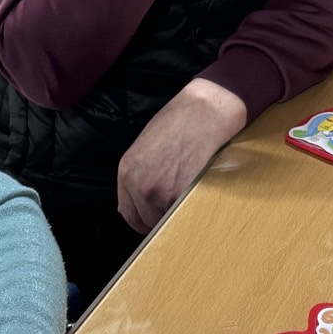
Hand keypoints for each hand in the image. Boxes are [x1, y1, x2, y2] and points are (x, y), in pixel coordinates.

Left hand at [117, 79, 246, 234]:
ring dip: (176, 212)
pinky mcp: (181, 195)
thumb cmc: (179, 122)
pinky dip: (189, 209)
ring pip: (166, 220)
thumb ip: (137, 175)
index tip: (155, 215)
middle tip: (175, 202)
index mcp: (127, 171)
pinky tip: (196, 190)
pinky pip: (183, 215)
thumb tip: (132, 205)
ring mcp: (160, 193)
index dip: (143, 217)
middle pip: (146, 221)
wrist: (205, 112)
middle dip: (159, 216)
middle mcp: (139, 185)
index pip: (129, 213)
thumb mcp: (146, 146)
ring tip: (187, 189)